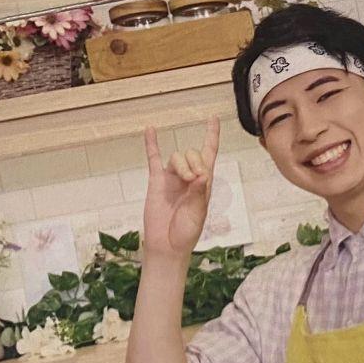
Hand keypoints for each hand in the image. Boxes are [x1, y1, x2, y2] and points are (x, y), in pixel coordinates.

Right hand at [142, 118, 219, 260]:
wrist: (167, 244)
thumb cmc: (187, 232)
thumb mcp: (198, 213)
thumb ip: (199, 193)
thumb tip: (202, 175)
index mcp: (204, 181)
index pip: (209, 152)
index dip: (211, 135)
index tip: (213, 118)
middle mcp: (189, 176)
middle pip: (192, 153)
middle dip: (195, 162)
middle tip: (194, 180)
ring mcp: (172, 177)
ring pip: (177, 157)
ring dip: (182, 165)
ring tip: (184, 180)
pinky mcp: (156, 181)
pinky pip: (153, 159)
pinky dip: (152, 144)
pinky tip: (150, 129)